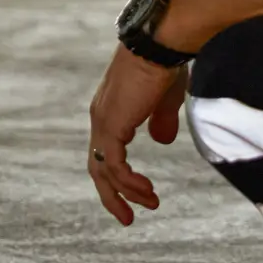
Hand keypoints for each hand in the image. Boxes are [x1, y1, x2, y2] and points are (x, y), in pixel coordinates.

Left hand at [87, 44, 188, 224]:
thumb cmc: (165, 64)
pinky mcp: (110, 126)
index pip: (105, 150)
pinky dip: (128, 183)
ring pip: (104, 171)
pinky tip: (147, 191)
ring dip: (127, 193)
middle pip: (97, 167)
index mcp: (111, 109)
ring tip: (151, 204)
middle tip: (128, 218)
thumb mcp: (165, 99)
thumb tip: (161, 142)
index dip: (118, 175)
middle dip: (112, 195)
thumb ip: (161, 121)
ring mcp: (103, 121)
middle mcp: (101, 117)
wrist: (160, 44)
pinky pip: (113, 166)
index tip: (138, 193)